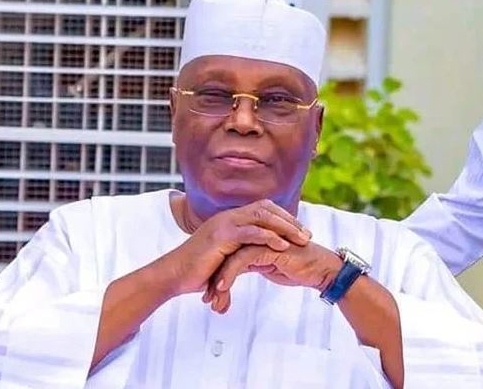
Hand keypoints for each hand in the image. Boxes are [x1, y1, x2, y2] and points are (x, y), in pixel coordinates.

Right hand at [162, 199, 311, 296]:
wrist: (174, 274)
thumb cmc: (197, 270)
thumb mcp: (224, 257)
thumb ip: (240, 252)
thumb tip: (256, 260)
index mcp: (230, 219)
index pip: (263, 209)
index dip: (284, 218)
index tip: (301, 231)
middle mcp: (228, 216)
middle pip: (266, 208)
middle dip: (290, 221)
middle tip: (308, 234)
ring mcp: (224, 224)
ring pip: (261, 216)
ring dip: (284, 227)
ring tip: (302, 239)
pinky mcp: (220, 237)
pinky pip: (249, 232)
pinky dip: (268, 237)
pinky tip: (282, 245)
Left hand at [204, 242, 341, 312]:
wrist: (320, 270)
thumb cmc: (296, 269)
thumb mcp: (267, 267)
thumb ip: (251, 264)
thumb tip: (234, 273)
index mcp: (251, 238)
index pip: (226, 254)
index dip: (215, 275)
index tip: (208, 296)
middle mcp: (253, 236)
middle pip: (224, 255)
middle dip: (213, 279)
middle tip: (206, 299)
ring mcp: (259, 240)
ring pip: (230, 258)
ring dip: (219, 279)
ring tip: (211, 298)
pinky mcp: (266, 247)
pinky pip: (241, 260)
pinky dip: (229, 274)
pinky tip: (223, 288)